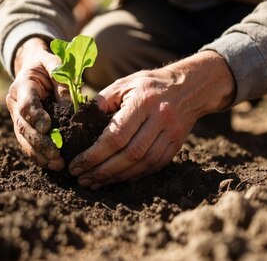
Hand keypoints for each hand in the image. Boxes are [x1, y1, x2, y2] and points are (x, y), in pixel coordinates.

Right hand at [6, 37, 68, 170]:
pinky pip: (27, 144)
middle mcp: (14, 104)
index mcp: (21, 86)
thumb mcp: (55, 64)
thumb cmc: (47, 65)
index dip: (35, 116)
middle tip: (55, 154)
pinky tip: (52, 165)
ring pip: (23, 139)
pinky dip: (39, 156)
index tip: (47, 128)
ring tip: (57, 164)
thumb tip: (71, 108)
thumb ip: (62, 82)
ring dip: (39, 154)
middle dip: (39, 142)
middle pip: (23, 126)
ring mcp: (17, 117)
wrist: (33, 68)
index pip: (26, 104)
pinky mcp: (23, 127)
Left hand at [68, 51, 235, 188]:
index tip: (76, 165)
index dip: (94, 154)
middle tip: (82, 179)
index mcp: (143, 101)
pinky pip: (155, 166)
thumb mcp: (123, 84)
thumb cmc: (148, 84)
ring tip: (94, 183)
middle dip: (102, 171)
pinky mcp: (178, 145)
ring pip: (143, 164)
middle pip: (129, 154)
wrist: (191, 86)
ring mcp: (172, 134)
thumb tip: (78, 122)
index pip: (116, 135)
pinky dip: (135, 176)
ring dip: (117, 177)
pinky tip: (117, 180)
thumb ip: (102, 102)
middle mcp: (160, 119)